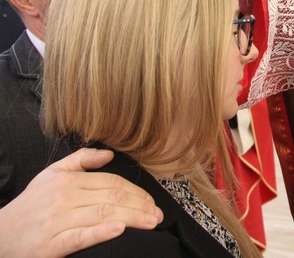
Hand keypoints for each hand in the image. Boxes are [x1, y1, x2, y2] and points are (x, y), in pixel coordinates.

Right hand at [0, 148, 162, 257]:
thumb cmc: (30, 206)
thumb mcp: (50, 175)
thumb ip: (80, 160)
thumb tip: (110, 154)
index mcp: (67, 179)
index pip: (112, 183)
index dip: (137, 192)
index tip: (152, 203)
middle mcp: (64, 197)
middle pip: (112, 198)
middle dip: (140, 206)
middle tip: (158, 216)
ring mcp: (56, 220)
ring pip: (102, 215)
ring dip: (132, 219)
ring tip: (151, 223)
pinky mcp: (50, 244)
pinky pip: (79, 236)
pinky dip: (101, 232)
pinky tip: (119, 230)